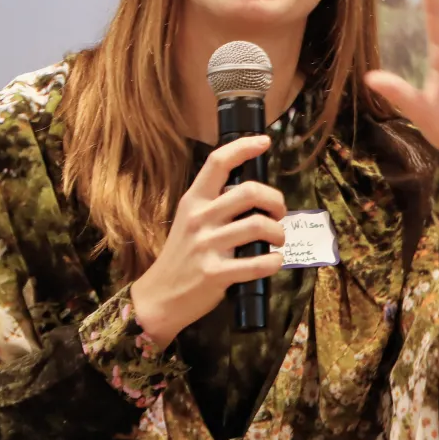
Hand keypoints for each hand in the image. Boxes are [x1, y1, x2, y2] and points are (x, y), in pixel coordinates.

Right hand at [131, 135, 285, 346]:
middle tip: (278, 213)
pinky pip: (259, 263)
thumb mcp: (189, 221)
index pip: (217, 163)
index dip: (243, 147)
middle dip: (276, 200)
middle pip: (250, 192)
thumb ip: (215, 204)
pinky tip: (272, 261)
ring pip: (259, 226)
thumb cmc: (182, 256)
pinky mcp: (215, 273)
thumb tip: (255, 192)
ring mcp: (207, 246)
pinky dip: (274, 262)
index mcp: (193, 201)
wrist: (159, 297)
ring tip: (277, 240)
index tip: (264, 142)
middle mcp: (199, 218)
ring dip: (278, 233)